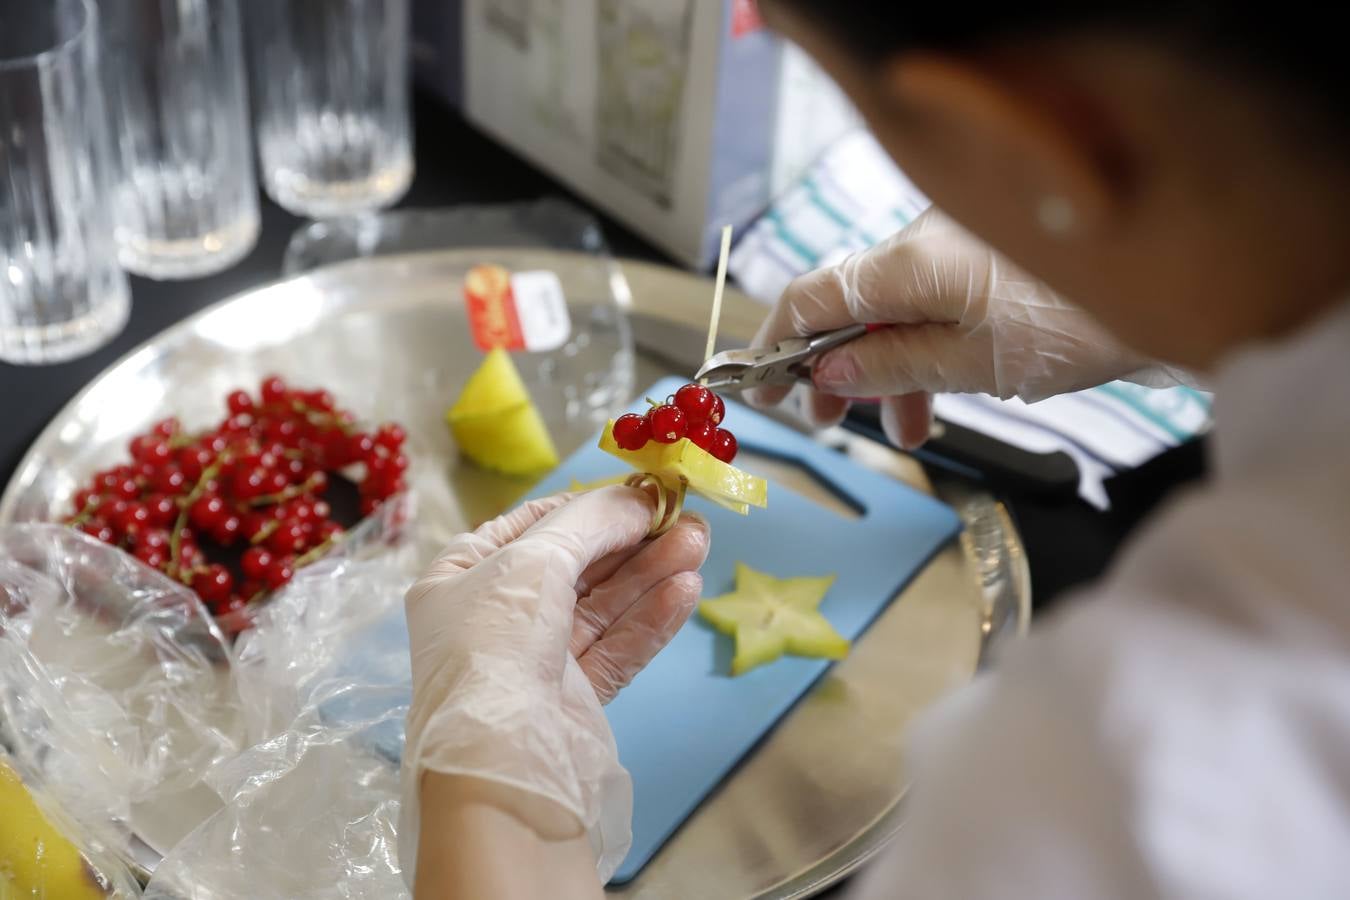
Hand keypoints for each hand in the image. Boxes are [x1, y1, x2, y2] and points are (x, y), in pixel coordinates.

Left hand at [399, 486, 708, 882]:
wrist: (500, 760)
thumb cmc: (496, 641)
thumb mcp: (535, 560)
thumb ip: (591, 521)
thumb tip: (638, 499)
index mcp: (461, 577)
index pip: (530, 527)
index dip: (586, 507)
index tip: (640, 493)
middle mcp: (494, 615)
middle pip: (575, 565)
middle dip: (631, 540)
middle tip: (686, 516)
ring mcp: (533, 659)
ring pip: (602, 606)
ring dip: (650, 573)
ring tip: (698, 543)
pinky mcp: (570, 697)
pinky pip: (615, 646)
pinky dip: (649, 619)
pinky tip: (685, 591)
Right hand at [749, 208, 1150, 447]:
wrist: (1177, 294)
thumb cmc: (1079, 324)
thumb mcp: (973, 362)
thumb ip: (894, 364)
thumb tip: (832, 368)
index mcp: (908, 261)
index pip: (812, 295)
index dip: (776, 341)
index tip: (758, 386)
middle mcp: (923, 246)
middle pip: (847, 303)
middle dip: (830, 364)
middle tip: (820, 417)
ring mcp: (956, 256)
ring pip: (890, 312)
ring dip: (879, 370)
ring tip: (894, 429)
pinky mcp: (986, 272)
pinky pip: (929, 311)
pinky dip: (919, 356)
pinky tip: (933, 403)